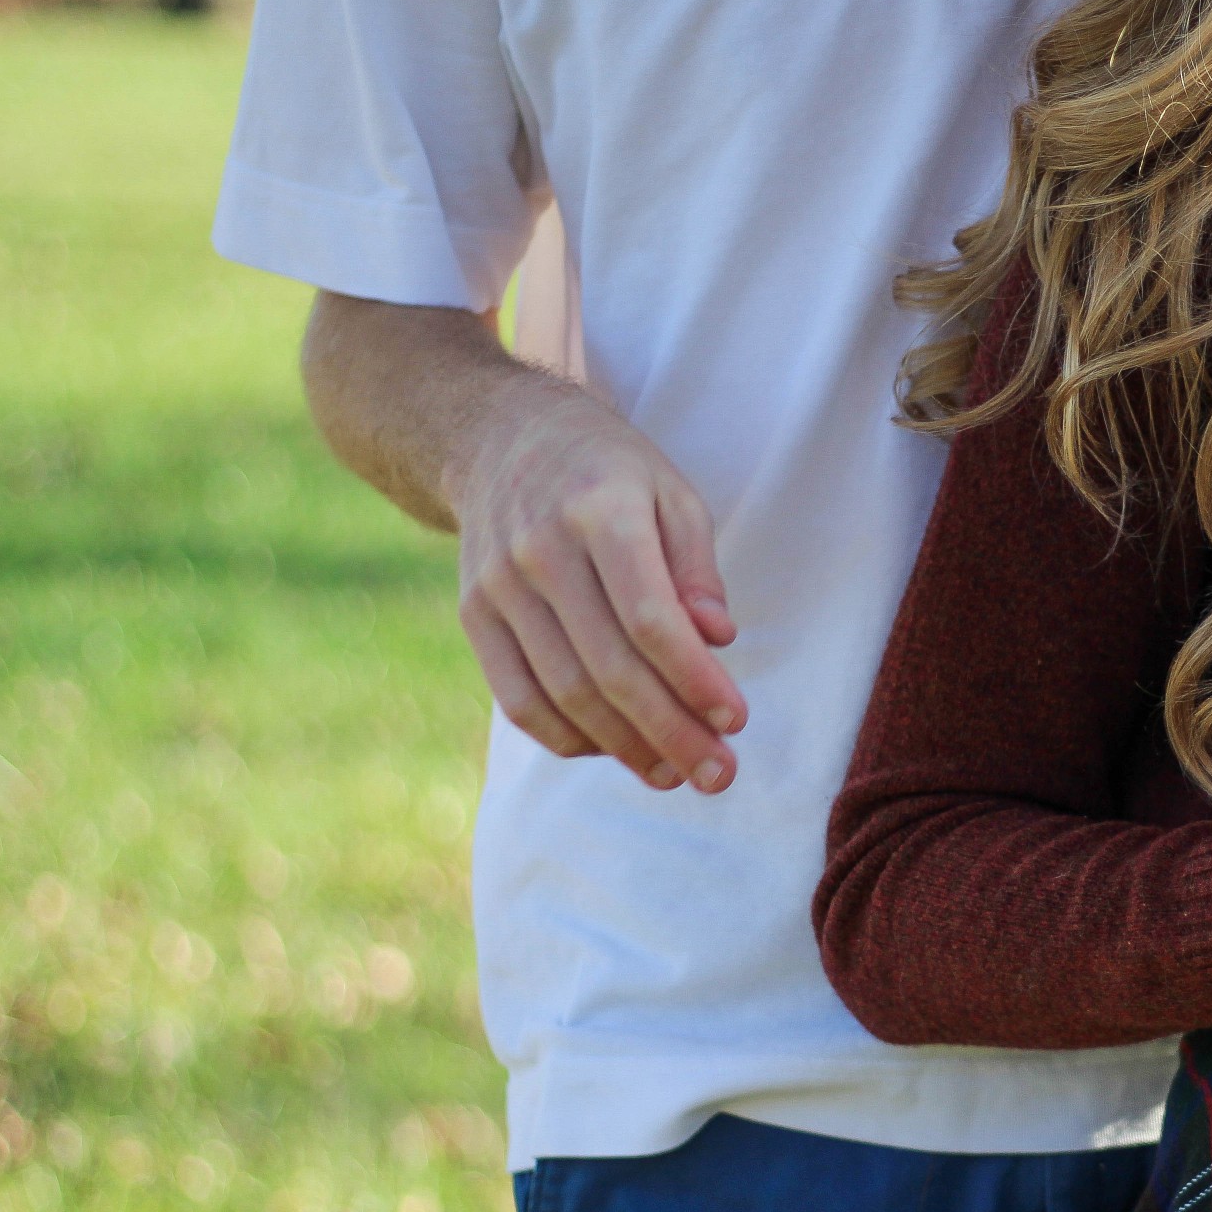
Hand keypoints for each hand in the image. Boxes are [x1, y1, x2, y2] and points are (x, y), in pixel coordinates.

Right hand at [450, 382, 745, 790]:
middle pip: (609, 669)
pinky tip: (615, 750)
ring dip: (624, 748)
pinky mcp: (474, 616)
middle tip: (718, 774)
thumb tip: (718, 638)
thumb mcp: (671, 493)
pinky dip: (568, 738)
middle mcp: (540, 551)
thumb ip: (697, 567)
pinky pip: (519, 699)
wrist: (501, 437)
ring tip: (674, 775)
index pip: (650, 620)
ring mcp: (498, 587)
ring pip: (563, 694)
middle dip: (670, 732)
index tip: (736, 720)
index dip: (695, 680)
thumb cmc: (610, 471)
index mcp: (599, 512)